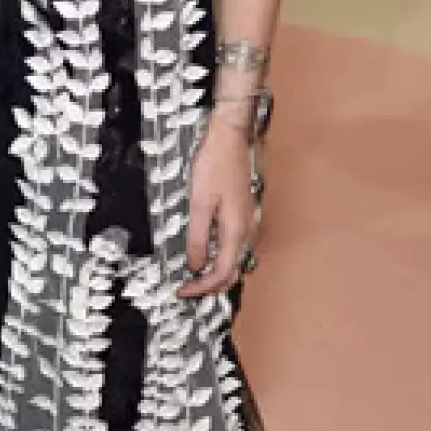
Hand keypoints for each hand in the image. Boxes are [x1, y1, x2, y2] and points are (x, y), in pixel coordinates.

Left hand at [180, 115, 259, 298]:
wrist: (230, 138)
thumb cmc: (215, 165)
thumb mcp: (199, 204)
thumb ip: (197, 237)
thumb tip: (195, 264)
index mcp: (236, 231)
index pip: (222, 273)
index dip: (202, 287)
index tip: (184, 291)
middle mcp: (246, 231)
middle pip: (232, 271)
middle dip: (210, 286)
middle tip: (187, 289)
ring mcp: (247, 222)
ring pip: (234, 260)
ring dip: (215, 273)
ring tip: (194, 276)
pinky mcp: (242, 214)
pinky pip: (233, 246)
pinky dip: (219, 257)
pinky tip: (206, 253)